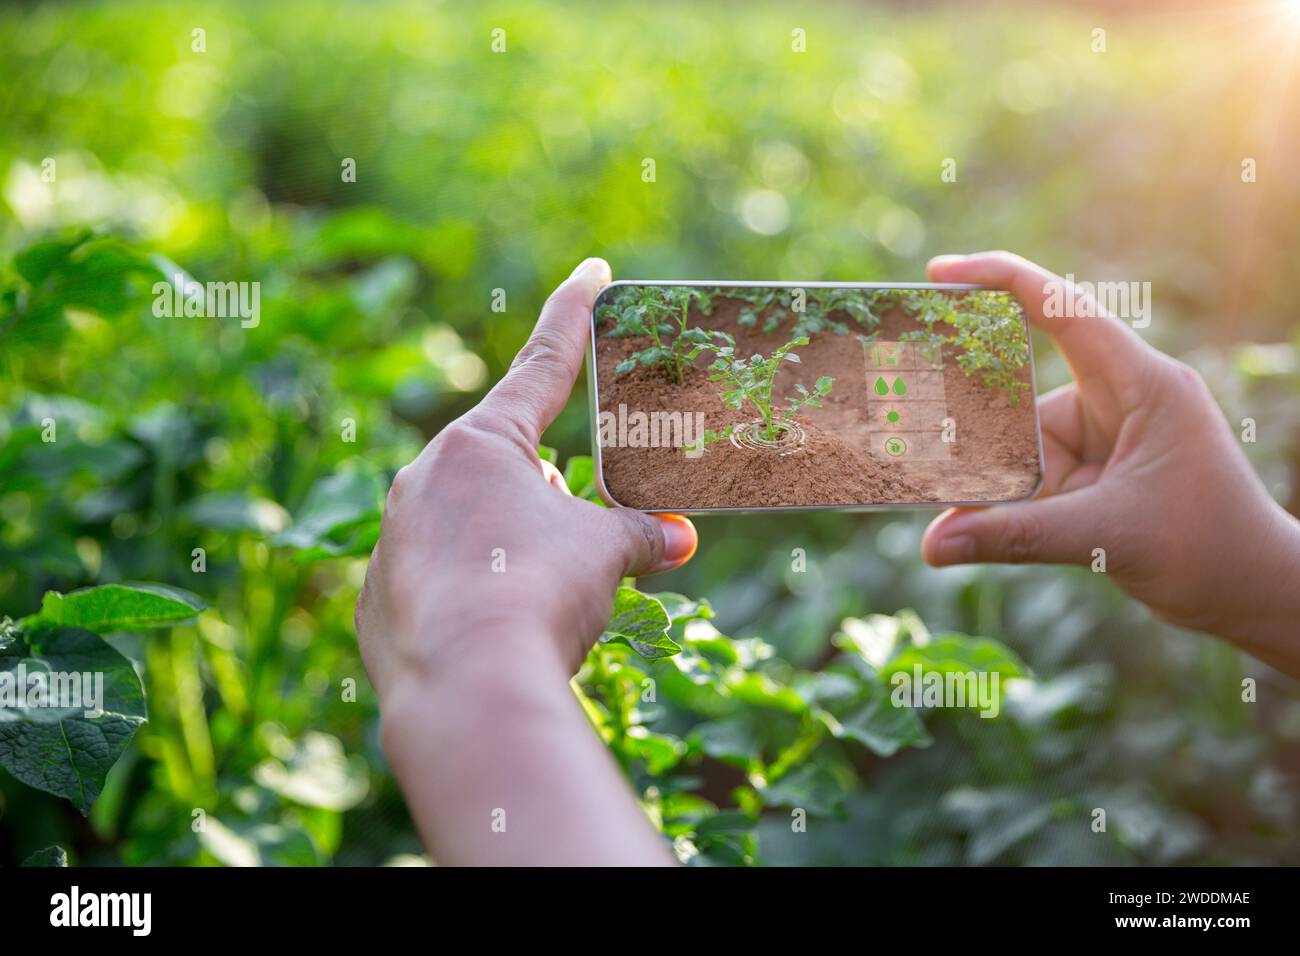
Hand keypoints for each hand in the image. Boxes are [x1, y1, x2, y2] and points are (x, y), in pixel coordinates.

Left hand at [355, 257, 696, 695]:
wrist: (466, 690)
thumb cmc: (538, 596)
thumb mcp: (604, 555)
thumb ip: (639, 533)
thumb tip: (679, 538)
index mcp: (480, 445)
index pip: (542, 364)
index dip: (573, 315)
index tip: (591, 273)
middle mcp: (424, 478)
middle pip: (501, 458)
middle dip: (544, 482)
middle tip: (576, 522)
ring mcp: (393, 538)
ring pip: (465, 518)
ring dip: (508, 538)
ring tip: (542, 589)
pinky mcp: (379, 598)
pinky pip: (436, 576)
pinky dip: (472, 590)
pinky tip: (498, 626)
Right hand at [921, 252, 1299, 671]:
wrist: (1256, 594)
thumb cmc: (1209, 551)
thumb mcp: (1104, 537)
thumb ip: (1013, 536)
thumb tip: (933, 545)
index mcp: (1144, 384)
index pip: (1064, 311)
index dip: (1001, 281)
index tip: (941, 272)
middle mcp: (1124, 399)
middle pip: (1025, 398)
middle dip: (979, 433)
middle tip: (923, 454)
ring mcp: (1110, 435)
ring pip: (1023, 447)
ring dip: (994, 487)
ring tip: (955, 525)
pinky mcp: (1100, 470)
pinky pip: (1035, 477)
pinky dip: (1008, 506)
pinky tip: (974, 533)